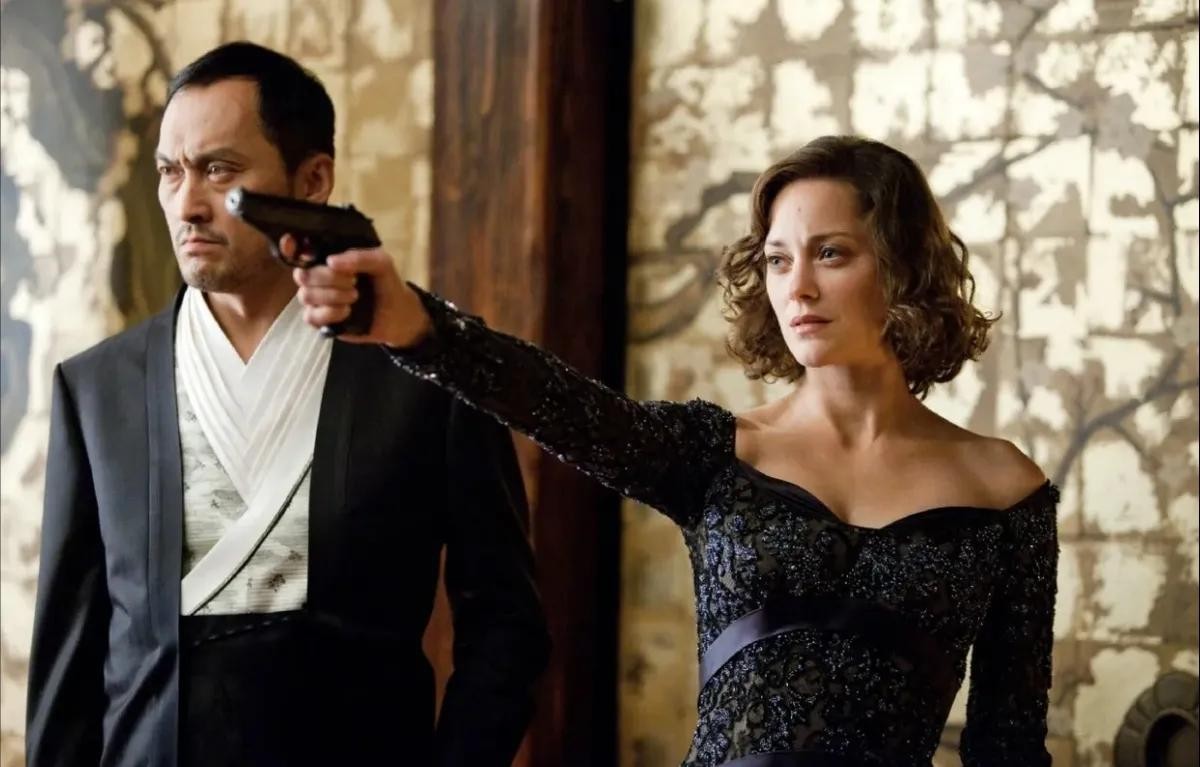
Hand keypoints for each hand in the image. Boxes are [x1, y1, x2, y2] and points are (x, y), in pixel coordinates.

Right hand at [285, 235, 431, 346]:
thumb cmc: (387, 283)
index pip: (300, 251)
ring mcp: (318, 300)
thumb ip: (360, 257)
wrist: (398, 315)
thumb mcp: (381, 263)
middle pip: (302, 275)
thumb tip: (331, 261)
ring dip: (332, 295)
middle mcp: (318, 278)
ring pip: (305, 296)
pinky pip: (310, 316)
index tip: (289, 243)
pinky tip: (347, 311)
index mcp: (329, 260)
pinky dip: (330, 313)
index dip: (289, 247)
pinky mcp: (321, 321)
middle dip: (328, 277)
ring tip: (354, 296)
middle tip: (353, 281)